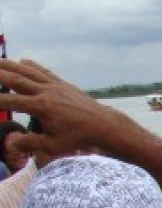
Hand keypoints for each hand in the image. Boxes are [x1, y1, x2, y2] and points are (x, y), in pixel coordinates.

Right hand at [0, 59, 125, 155]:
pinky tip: (22, 61)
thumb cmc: (79, 138)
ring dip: (10, 65)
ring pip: (28, 72)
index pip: (10, 102)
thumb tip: (11, 143)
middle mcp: (46, 92)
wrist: (104, 125)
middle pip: (16, 79)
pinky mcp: (64, 85)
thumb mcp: (53, 146)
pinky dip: (32, 66)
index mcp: (41, 107)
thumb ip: (30, 143)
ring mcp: (56, 86)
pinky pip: (45, 72)